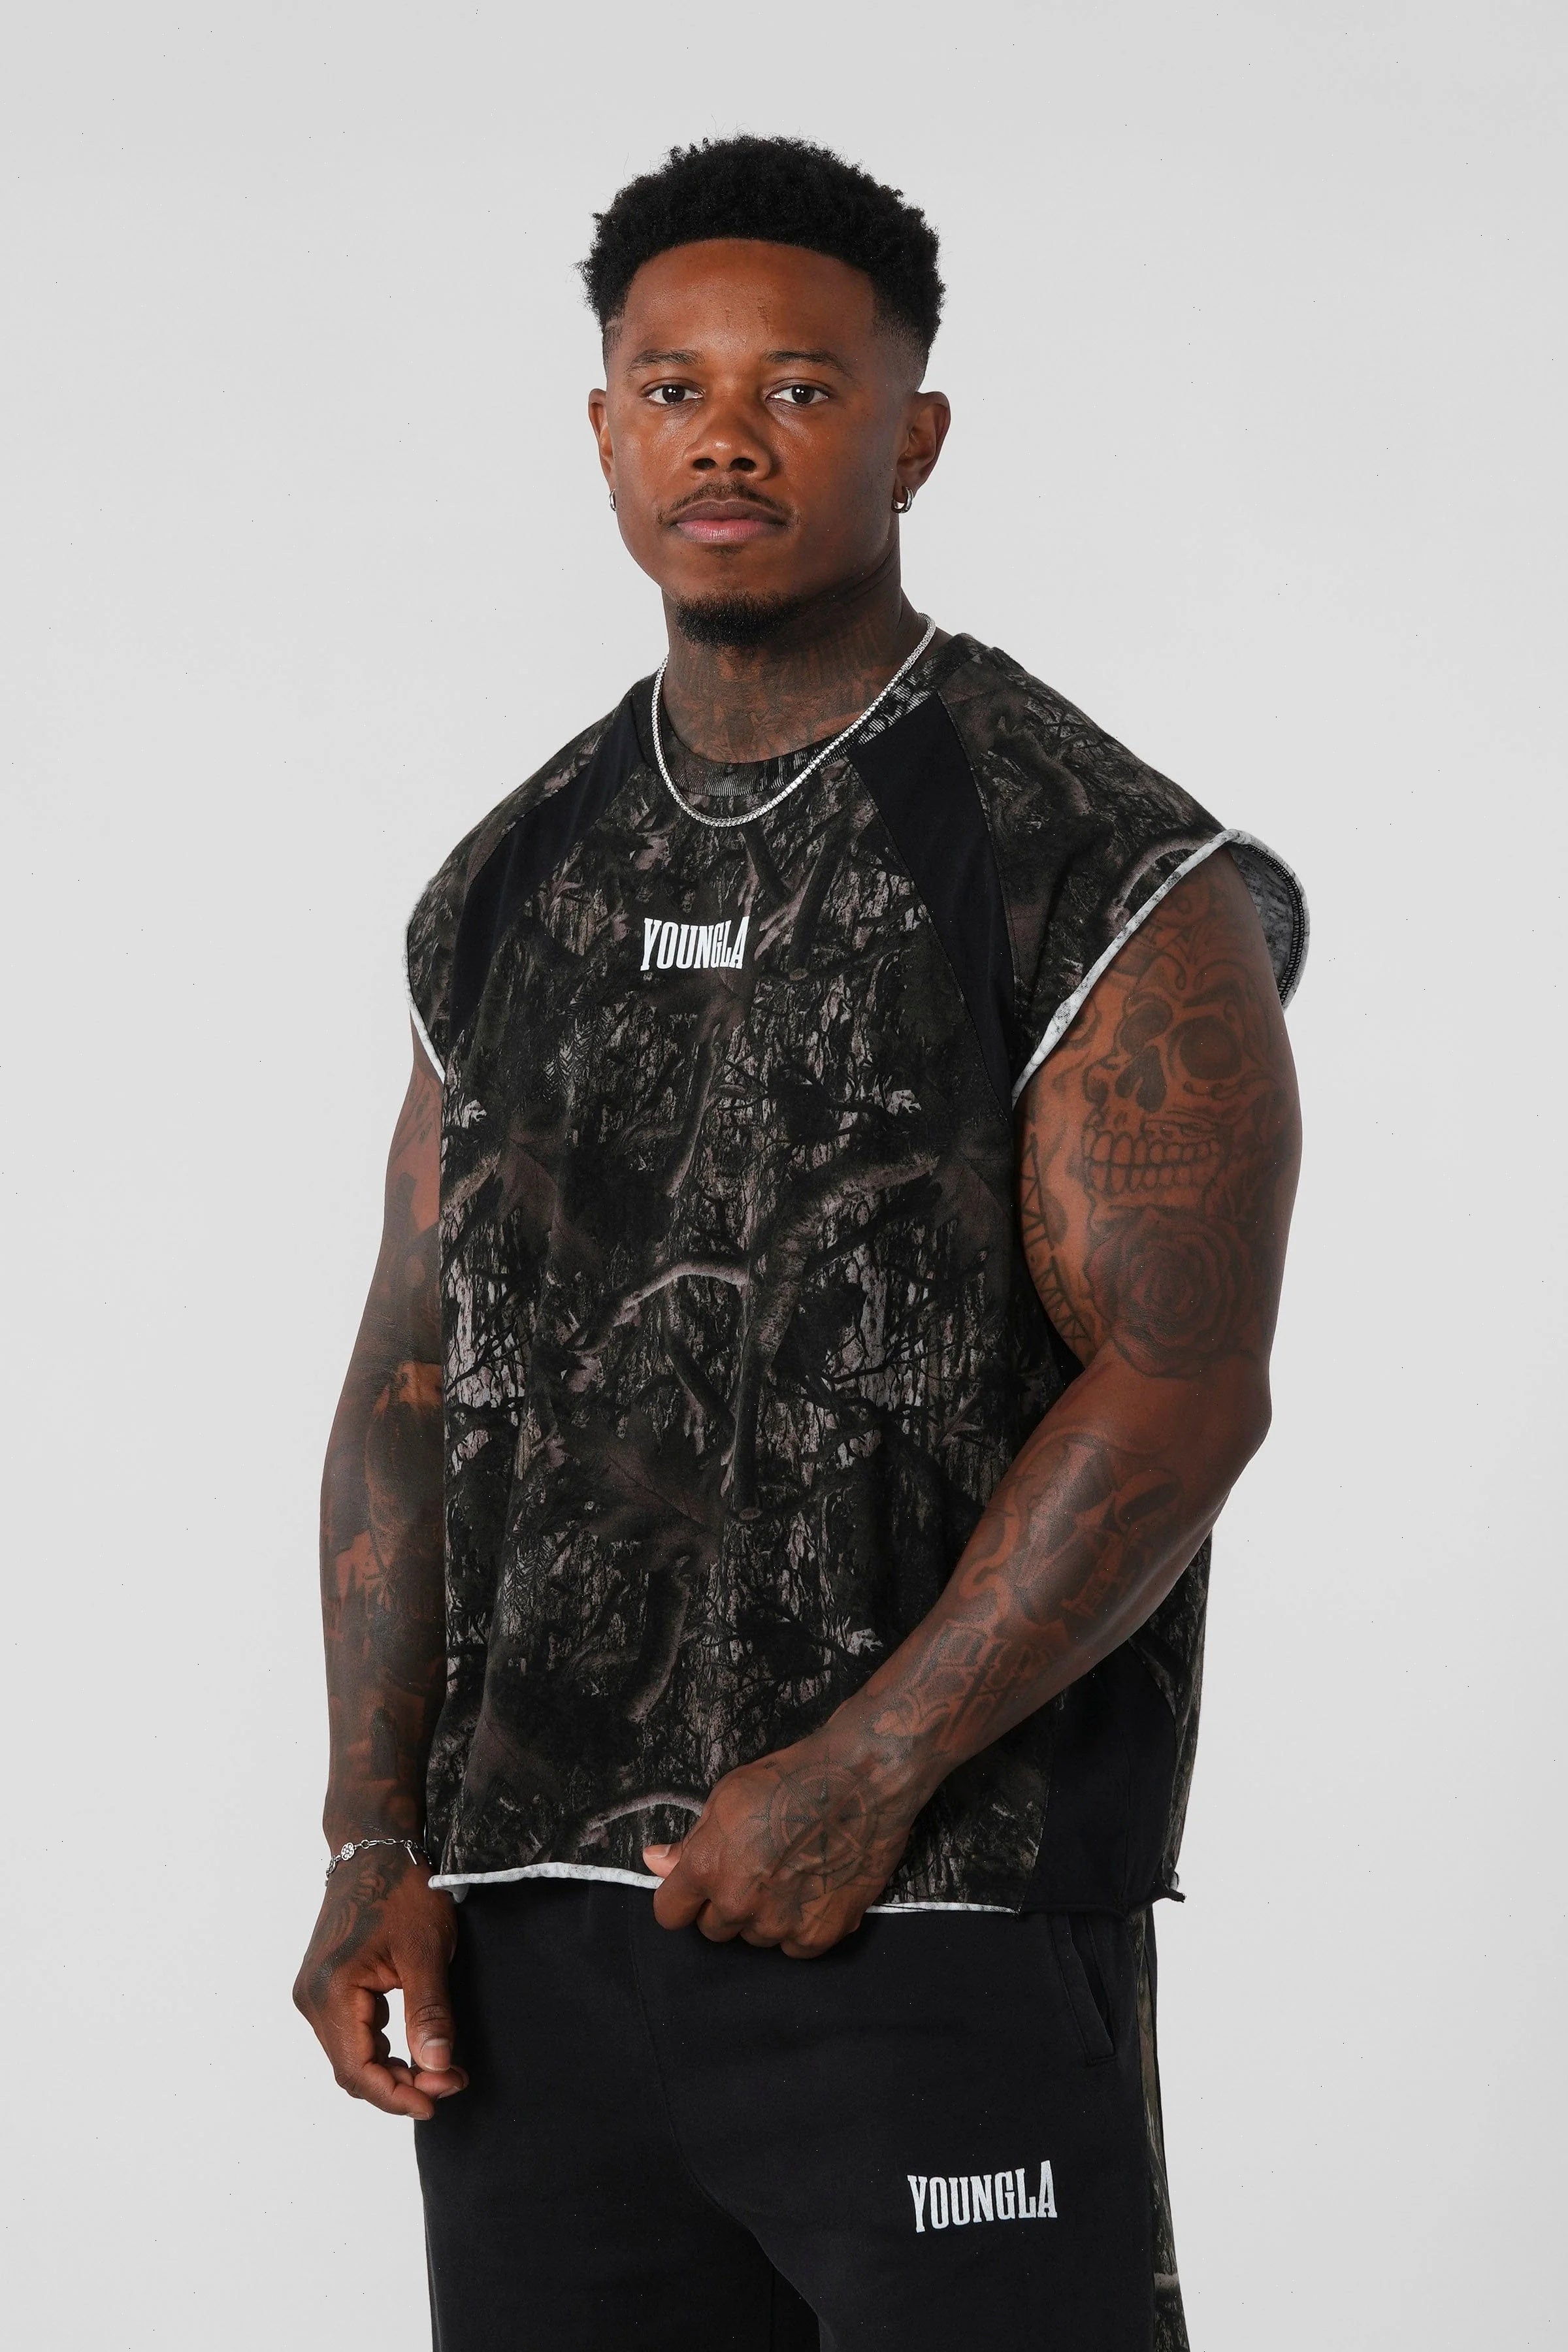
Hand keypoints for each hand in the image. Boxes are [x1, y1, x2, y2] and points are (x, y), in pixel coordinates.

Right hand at [293, 1845, 467, 2118]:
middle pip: (351, 2068)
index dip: (396, 2095)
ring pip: (350, 2055)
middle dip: (400, 2085)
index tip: (437, 2100)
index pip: (357, 2069)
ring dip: (391, 2070)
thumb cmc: (401, 1889)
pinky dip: (381, 2049)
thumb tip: (438, 2067)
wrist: (374, 1847)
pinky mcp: (326, 1986)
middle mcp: (311, 1998)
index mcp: (330, 1991)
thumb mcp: (425, 1950)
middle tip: (450, 2081)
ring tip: (440, 2069)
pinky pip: (350, 2035)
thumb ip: (430, 2012)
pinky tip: (415, 2049)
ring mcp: (315, 1992)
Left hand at [644, 1731, 918, 1957]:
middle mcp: (738, 1902)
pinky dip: (802, 1926)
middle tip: (757, 1870)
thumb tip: (654, 1861)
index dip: (684, 1899)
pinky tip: (816, 1889)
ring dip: (766, 1916)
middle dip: (727, 1904)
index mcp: (707, 1866)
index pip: (670, 1913)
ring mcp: (780, 1923)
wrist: (862, 1780)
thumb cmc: (792, 1778)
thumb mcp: (728, 1796)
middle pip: (714, 1928)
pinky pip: (794, 1947)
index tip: (700, 1888)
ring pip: (756, 1937)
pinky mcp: (818, 1935)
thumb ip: (691, 1841)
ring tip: (793, 1874)